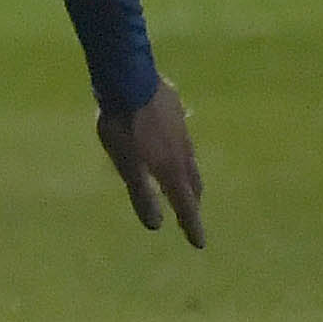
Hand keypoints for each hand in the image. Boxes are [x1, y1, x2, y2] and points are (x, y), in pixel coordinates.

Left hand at [95, 79, 204, 247]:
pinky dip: (181, 152)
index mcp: (171, 168)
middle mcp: (183, 152)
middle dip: (192, 202)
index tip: (199, 243)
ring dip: (189, 177)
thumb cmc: (123, 125)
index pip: (185, 204)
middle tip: (190, 215)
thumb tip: (155, 225)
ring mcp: (183, 130)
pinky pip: (183, 139)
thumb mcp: (126, 164)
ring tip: (184, 184)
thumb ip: (141, 194)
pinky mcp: (177, 112)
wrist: (130, 78)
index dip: (192, 225)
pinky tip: (173, 145)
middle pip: (192, 183)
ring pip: (191, 160)